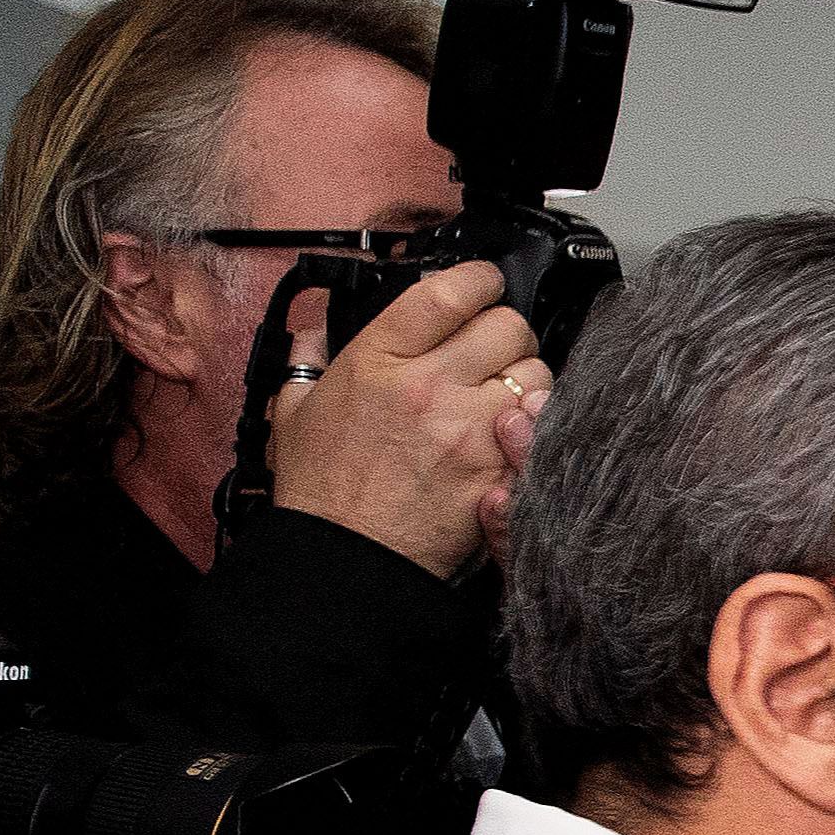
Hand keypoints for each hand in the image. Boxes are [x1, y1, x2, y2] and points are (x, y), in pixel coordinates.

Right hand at [266, 260, 547, 578]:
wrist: (348, 556)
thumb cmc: (322, 489)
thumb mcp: (292, 410)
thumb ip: (309, 359)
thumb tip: (317, 329)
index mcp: (378, 359)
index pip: (448, 292)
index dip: (478, 279)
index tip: (485, 282)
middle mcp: (429, 384)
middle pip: (506, 325)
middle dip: (505, 332)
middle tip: (492, 350)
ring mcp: (470, 426)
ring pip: (536, 372)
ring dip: (526, 378)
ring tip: (502, 396)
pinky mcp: (500, 467)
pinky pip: (542, 426)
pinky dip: (536, 424)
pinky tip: (515, 432)